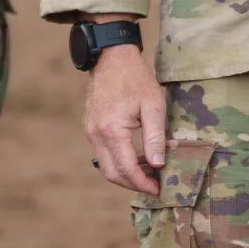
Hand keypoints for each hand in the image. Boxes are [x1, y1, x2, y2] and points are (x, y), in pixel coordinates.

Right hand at [84, 35, 167, 194]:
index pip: (127, 168)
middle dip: (132, 184)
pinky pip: (102, 154)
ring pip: (105, 166)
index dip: (142, 183)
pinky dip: (118, 161)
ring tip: (148, 172)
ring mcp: (90, 132)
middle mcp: (96, 135)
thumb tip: (158, 164)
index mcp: (112, 130)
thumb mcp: (153, 105)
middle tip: (153, 186)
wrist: (111, 58)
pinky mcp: (90, 128)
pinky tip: (137, 157)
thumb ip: (155, 137)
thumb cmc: (136, 79)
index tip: (158, 189)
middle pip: (112, 173)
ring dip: (125, 174)